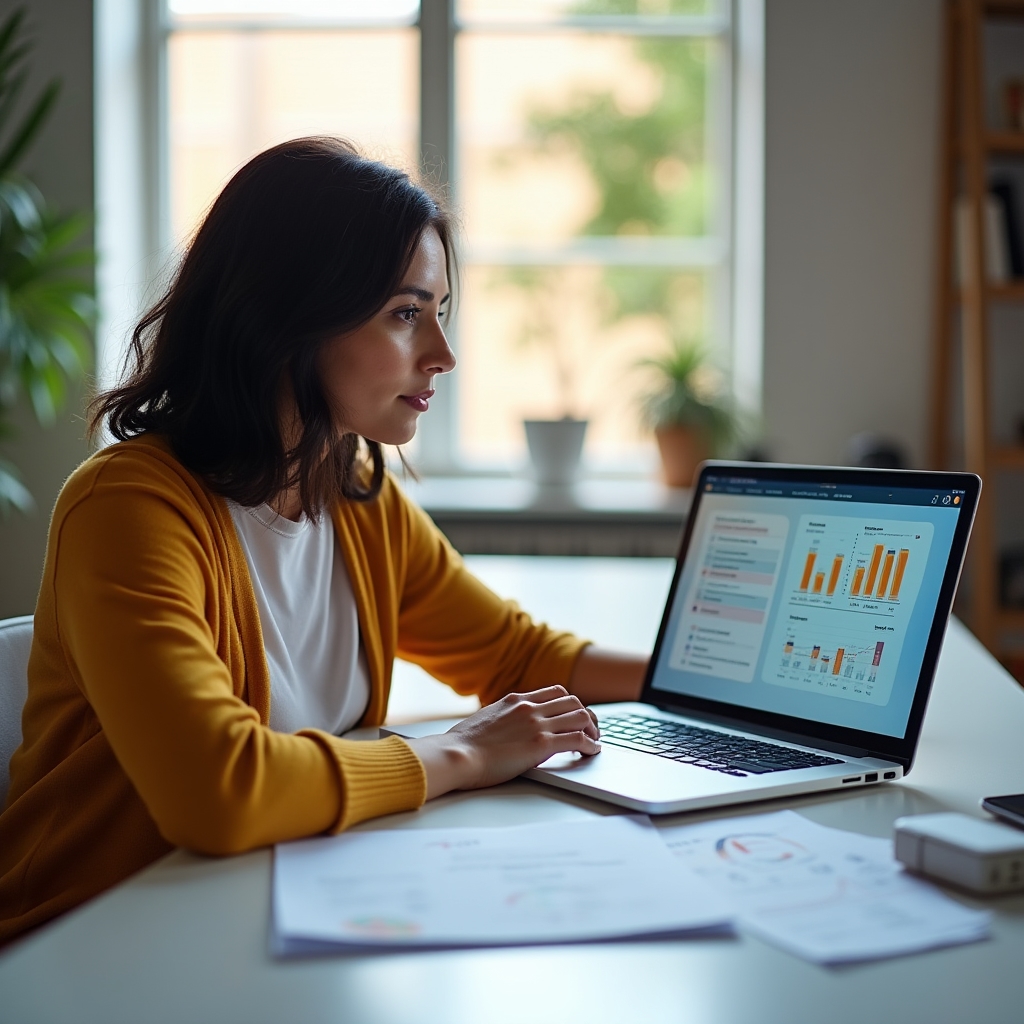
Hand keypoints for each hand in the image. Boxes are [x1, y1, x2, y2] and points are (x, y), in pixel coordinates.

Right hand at [404, 685, 600, 799]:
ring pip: (580, 716)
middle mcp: (529, 707)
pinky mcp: (541, 744)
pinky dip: (590, 745)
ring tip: (594, 741)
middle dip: (587, 715)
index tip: (574, 716)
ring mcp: (536, 724)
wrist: (456, 754)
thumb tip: (508, 727)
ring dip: (592, 729)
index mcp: (516, 700)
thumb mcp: (486, 719)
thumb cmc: (463, 744)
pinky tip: (591, 751)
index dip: (570, 704)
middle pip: (573, 701)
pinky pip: (577, 739)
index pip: (555, 692)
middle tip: (591, 730)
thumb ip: (504, 718)